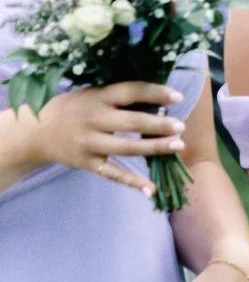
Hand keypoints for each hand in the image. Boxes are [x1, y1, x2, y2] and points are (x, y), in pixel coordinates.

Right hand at [28, 80, 182, 194]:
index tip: (177, 97)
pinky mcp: (86, 163)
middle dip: (159, 125)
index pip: (129, 92)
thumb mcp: (90, 94)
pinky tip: (152, 189)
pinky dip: (132, 183)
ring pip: (127, 148)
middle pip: (131, 122)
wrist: (34, 132)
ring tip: (178, 145)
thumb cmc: (73, 108)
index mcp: (96, 98)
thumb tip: (158, 97)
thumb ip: (118, 96)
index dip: (154, 93)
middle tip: (181, 126)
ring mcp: (89, 143)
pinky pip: (112, 173)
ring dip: (154, 148)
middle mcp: (92, 120)